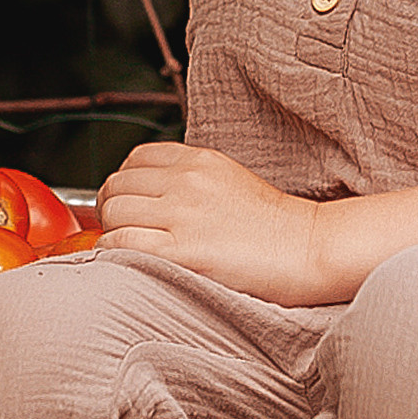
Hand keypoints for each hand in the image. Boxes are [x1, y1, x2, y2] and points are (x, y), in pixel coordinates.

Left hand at [98, 143, 340, 304]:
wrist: (306, 248)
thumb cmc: (274, 224)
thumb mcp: (230, 179)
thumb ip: (191, 179)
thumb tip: (152, 193)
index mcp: (199, 161)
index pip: (135, 158)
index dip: (125, 182)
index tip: (129, 201)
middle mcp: (186, 182)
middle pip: (117, 184)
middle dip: (111, 207)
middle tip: (122, 227)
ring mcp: (182, 214)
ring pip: (114, 212)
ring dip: (112, 229)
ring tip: (126, 245)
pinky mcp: (182, 250)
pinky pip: (122, 242)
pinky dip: (114, 250)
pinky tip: (128, 260)